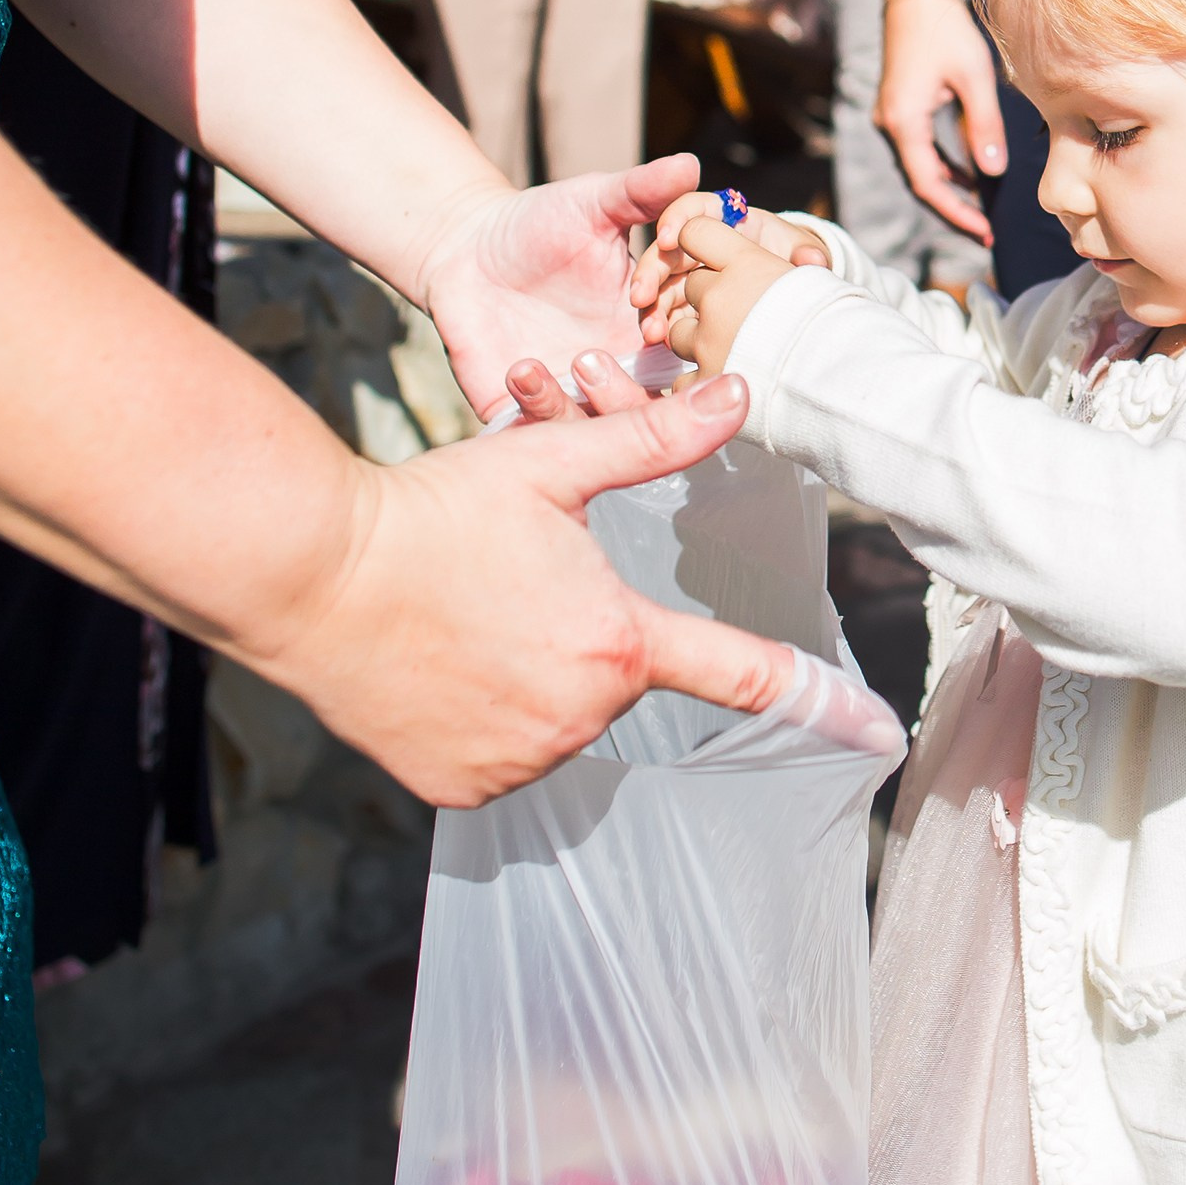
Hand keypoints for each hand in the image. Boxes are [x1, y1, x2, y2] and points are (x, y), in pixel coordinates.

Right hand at [251, 368, 792, 806]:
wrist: (308, 576)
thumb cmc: (432, 512)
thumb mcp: (548, 464)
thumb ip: (651, 440)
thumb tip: (740, 394)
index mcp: (618, 643)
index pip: (745, 675)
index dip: (819, 701)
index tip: (877, 727)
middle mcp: (579, 717)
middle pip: (618, 675)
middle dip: (585, 631)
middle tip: (512, 583)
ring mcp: (519, 762)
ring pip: (559, 717)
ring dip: (534, 675)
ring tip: (466, 618)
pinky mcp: (463, 790)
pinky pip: (503, 754)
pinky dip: (485, 714)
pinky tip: (441, 664)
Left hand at [418, 151, 723, 419]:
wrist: (464, 249)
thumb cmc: (538, 222)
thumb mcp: (594, 202)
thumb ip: (642, 191)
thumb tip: (690, 164)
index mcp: (651, 328)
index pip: (693, 357)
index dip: (686, 344)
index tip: (658, 315)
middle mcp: (621, 373)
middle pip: (661, 412)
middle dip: (649, 390)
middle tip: (629, 346)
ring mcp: (576, 398)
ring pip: (608, 435)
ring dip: (600, 404)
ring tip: (577, 358)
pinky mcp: (525, 413)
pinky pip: (544, 436)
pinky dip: (539, 409)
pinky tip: (521, 367)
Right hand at [640, 201, 797, 374]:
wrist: (792, 291)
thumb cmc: (792, 259)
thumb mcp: (799, 251)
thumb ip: (804, 253)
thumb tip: (811, 260)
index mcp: (725, 220)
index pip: (694, 209)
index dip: (677, 219)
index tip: (668, 239)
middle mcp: (700, 246)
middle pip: (666, 251)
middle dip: (650, 272)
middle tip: (642, 296)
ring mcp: (690, 276)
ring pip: (660, 285)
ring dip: (650, 307)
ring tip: (651, 332)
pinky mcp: (685, 305)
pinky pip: (666, 312)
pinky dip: (660, 325)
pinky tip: (657, 342)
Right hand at [878, 0, 1002, 247]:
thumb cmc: (946, 29)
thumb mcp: (974, 77)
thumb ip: (984, 126)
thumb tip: (994, 173)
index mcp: (903, 121)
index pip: (928, 185)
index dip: (956, 213)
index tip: (985, 231)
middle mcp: (889, 123)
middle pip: (919, 183)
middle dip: (953, 209)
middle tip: (986, 232)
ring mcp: (890, 115)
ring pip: (918, 168)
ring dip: (948, 190)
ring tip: (982, 210)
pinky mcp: (898, 106)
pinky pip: (919, 150)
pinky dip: (942, 167)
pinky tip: (968, 175)